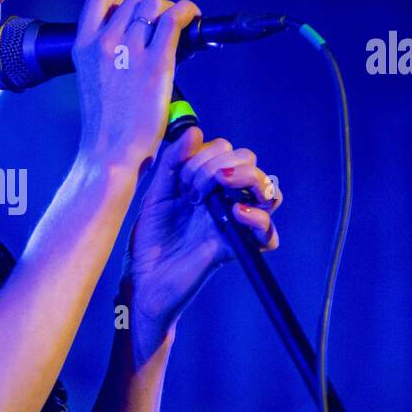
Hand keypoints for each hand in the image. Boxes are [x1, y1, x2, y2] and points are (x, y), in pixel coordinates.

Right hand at [73, 0, 199, 172]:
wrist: (109, 153)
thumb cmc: (106, 126)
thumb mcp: (95, 82)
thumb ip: (110, 58)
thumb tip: (143, 39)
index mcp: (83, 47)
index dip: (121, 2)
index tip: (135, 18)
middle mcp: (104, 42)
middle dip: (152, 8)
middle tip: (163, 29)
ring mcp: (129, 50)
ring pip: (155, 4)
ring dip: (170, 11)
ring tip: (179, 29)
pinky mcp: (156, 63)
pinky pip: (174, 18)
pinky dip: (188, 11)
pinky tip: (194, 18)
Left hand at [121, 125, 282, 336]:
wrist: (143, 280)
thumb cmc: (149, 239)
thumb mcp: (155, 195)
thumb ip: (172, 162)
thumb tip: (195, 131)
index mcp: (206, 183)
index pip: (225, 149)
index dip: (204, 155)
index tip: (180, 180)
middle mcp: (225, 200)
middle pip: (250, 162)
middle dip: (220, 165)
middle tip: (193, 191)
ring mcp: (234, 223)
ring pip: (268, 190)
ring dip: (247, 180)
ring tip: (220, 189)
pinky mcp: (236, 249)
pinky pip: (268, 235)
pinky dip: (259, 219)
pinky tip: (238, 214)